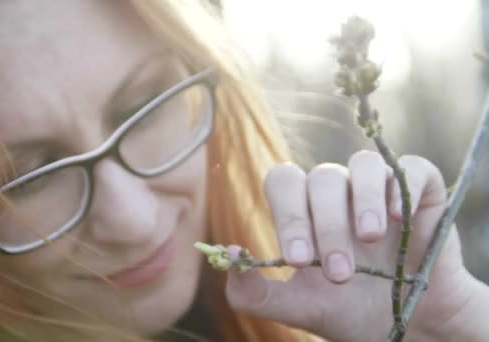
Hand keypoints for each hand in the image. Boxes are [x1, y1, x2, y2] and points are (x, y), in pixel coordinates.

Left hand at [225, 151, 475, 340]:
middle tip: (339, 274)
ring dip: (362, 200)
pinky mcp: (420, 193)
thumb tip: (228, 255)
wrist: (408, 328)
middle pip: (321, 178)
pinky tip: (400, 219)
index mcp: (304, 211)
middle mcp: (338, 194)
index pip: (283, 183)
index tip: (298, 260)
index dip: (287, 214)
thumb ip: (254, 291)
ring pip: (362, 165)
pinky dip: (404, 187)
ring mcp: (378, 189)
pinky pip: (412, 167)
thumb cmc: (348, 310)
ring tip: (369, 238)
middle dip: (326, 225)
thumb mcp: (298, 307)